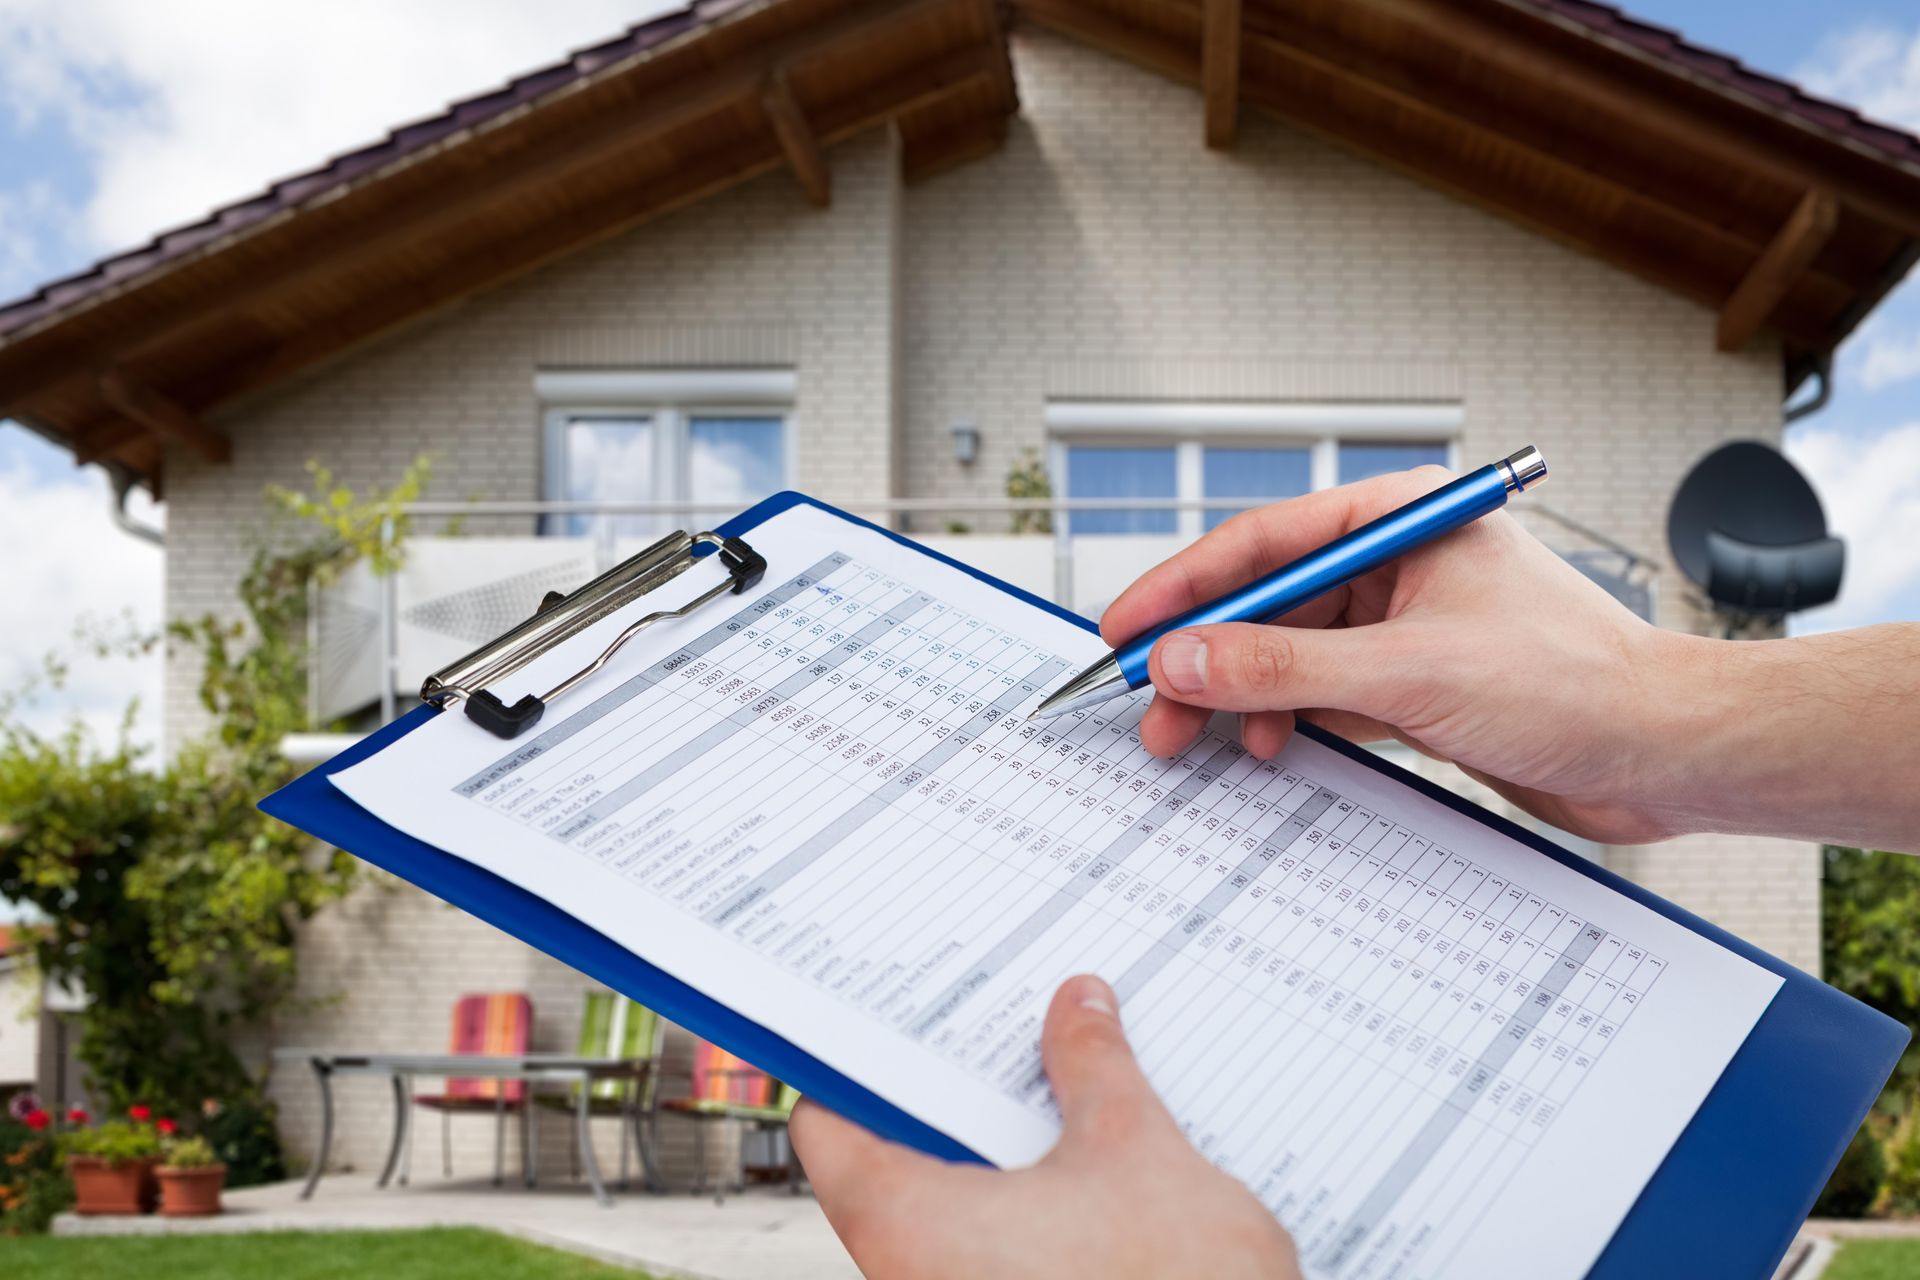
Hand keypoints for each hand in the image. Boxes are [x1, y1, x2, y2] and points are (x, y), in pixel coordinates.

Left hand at [792, 975, 1300, 1279]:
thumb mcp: (1135, 1151)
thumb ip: (1096, 1071)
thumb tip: (1080, 1010)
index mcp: (906, 1225)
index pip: (829, 1125)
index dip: (859, 1062)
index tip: (898, 1020)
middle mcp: (910, 1279)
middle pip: (896, 1159)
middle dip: (957, 1094)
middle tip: (1000, 1033)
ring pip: (951, 1211)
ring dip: (1001, 1152)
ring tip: (1059, 1087)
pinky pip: (992, 1254)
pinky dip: (1028, 1208)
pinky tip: (1088, 1170)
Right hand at [1102, 468, 1696, 844]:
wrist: (1668, 755)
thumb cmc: (1577, 684)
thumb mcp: (1408, 672)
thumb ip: (1284, 666)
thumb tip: (1184, 658)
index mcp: (1403, 519)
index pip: (1263, 542)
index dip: (1182, 588)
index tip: (1123, 629)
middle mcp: (1400, 563)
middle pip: (1268, 603)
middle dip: (1204, 657)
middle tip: (1146, 706)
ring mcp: (1408, 625)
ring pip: (1290, 655)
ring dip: (1241, 698)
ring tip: (1194, 742)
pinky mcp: (1418, 683)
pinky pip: (1325, 695)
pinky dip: (1289, 721)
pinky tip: (1266, 748)